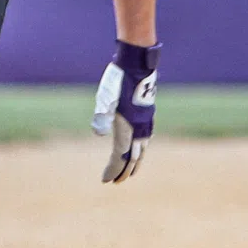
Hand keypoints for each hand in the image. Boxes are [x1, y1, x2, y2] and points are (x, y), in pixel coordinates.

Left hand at [91, 40, 158, 182]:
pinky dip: (141, 149)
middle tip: (117, 182)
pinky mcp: (147, 115)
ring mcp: (146, 122)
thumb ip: (102, 117)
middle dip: (125, 171)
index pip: (120, 157)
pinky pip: (145, 139)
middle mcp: (140, 129)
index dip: (113, 170)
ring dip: (135, 161)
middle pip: (134, 157)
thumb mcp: (106, 99)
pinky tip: (139, 147)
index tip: (105, 180)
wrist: (137, 65)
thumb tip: (100, 135)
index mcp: (128, 128)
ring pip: (142, 149)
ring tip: (131, 170)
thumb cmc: (118, 81)